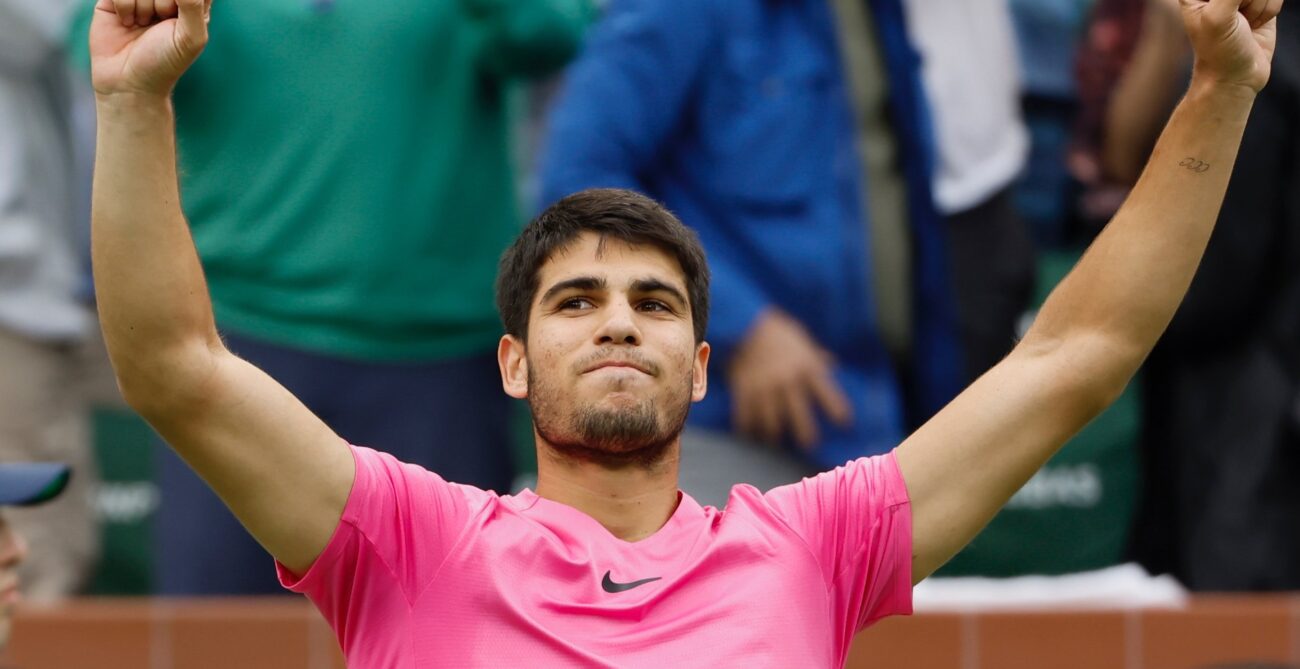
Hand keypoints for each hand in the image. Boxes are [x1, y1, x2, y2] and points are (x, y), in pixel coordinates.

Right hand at [89, 0, 210, 97]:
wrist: (128, 82)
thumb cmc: (166, 63)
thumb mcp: (190, 37)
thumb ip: (194, 5)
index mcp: (192, 4)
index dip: (181, 1)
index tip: (173, 15)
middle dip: (164, 2)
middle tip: (161, 20)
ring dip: (143, 6)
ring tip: (143, 25)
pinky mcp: (114, 0)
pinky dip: (125, 6)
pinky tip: (127, 23)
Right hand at [728, 309, 852, 449]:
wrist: (744, 324)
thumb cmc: (778, 332)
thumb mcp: (802, 340)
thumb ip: (816, 356)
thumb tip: (833, 364)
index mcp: (806, 367)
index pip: (828, 395)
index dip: (837, 411)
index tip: (845, 424)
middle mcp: (787, 382)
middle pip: (800, 418)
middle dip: (806, 435)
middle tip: (809, 445)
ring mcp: (765, 388)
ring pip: (772, 424)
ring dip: (774, 434)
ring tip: (775, 438)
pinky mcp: (744, 391)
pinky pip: (746, 418)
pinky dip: (748, 427)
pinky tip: (751, 430)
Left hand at [1179, 0, 1281, 92]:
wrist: (1237, 76)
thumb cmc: (1219, 51)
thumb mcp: (1217, 17)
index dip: (1232, 0)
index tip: (1230, 10)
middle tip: (1238, 16)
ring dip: (1260, 4)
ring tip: (1245, 23)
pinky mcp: (1261, 2)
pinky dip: (1270, 9)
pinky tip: (1256, 24)